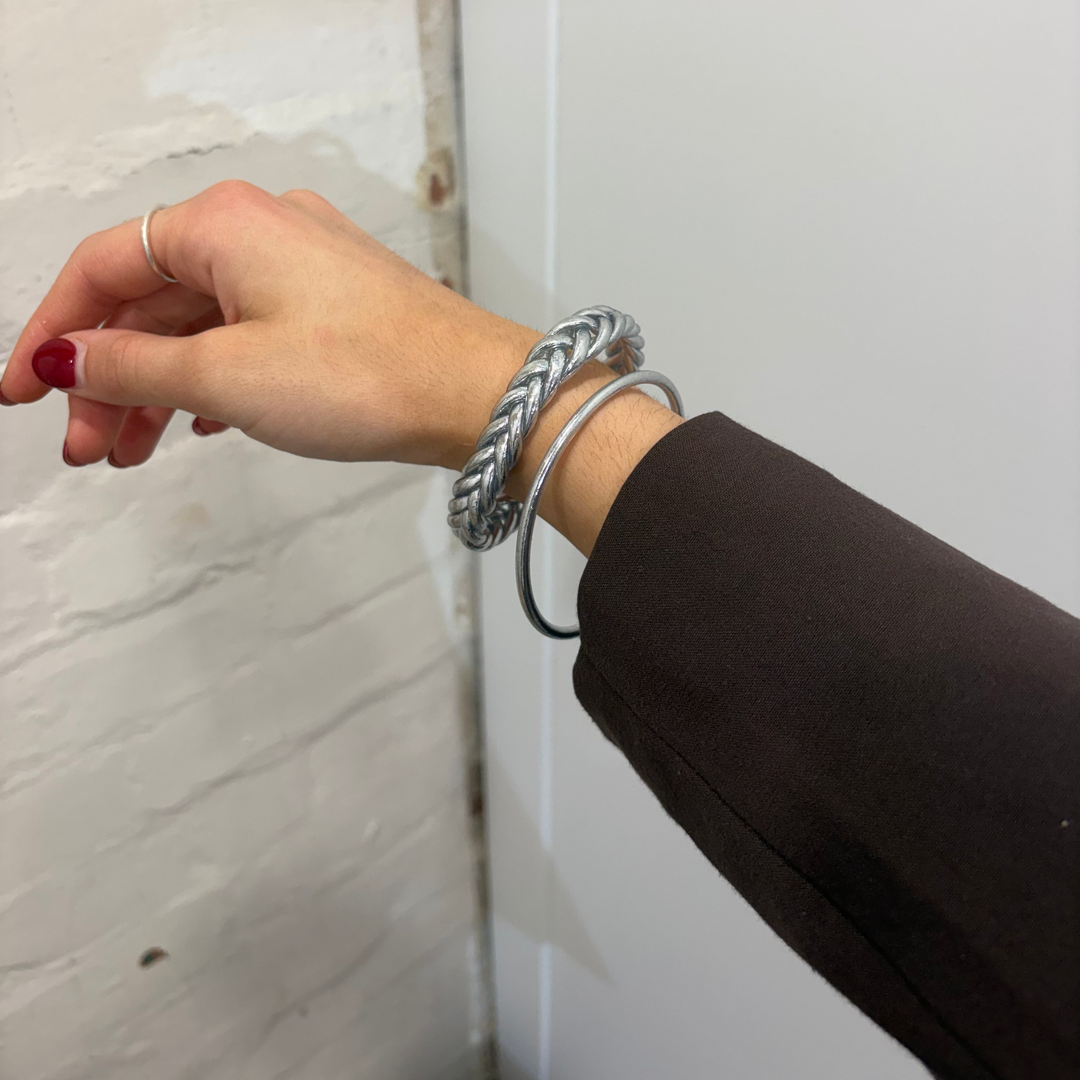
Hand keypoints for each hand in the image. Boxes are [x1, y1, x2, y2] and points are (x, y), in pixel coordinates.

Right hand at [1, 181, 679, 553]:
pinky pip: (248, 338)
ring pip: (201, 327)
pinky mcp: (333, 307)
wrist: (479, 396)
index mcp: (224, 225)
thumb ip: (135, 367)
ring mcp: (302, 268)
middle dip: (111, 380)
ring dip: (160, 390)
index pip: (103, 267)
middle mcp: (261, 230)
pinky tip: (202, 427)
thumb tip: (69, 357)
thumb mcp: (228, 378)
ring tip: (134, 455)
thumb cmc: (368, 375)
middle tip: (89, 450)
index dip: (53, 332)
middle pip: (151, 303)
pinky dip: (214, 382)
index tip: (22, 393)